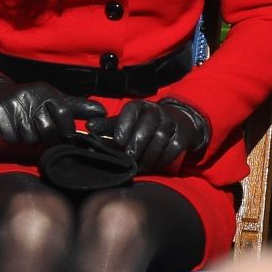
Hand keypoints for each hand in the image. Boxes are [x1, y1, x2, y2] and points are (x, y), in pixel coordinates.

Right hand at [0, 74, 104, 148]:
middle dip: (44, 137)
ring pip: (29, 138)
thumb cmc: (28, 102)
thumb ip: (76, 108)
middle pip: (47, 130)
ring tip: (22, 127)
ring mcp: (13, 104)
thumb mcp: (52, 100)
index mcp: (46, 92)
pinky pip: (12, 138)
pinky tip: (9, 129)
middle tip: (37, 130)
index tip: (63, 136)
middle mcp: (31, 95)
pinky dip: (12, 138)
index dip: (65, 129)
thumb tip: (102, 112)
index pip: (64, 113)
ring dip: (26, 138)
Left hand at [87, 98, 206, 171]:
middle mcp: (157, 110)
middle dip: (137, 142)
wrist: (177, 124)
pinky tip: (154, 166)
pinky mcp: (183, 135)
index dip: (125, 123)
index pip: (132, 109)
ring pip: (161, 136)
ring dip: (149, 154)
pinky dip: (163, 159)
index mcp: (140, 106)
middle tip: (129, 157)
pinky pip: (174, 147)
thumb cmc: (143, 125)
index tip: (118, 140)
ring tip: (140, 166)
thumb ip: (107, 126)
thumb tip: (88, 127)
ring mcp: (171, 122)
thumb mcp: (125, 123)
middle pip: (148, 124)